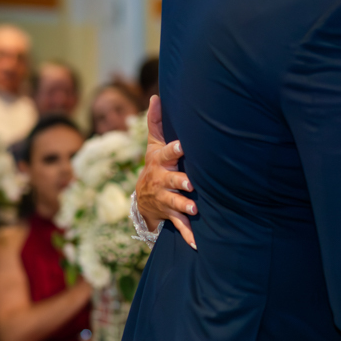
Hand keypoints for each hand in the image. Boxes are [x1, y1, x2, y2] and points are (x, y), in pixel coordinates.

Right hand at [136, 96, 197, 249]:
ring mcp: (165, 199)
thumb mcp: (154, 145)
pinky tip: (197, 244)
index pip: (165, 154)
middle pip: (170, 181)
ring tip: (194, 208)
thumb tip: (156, 96)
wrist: (143, 198)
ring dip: (183, 206)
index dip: (173, 150)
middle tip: (190, 183)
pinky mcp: (170, 215)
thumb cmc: (157, 165)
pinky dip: (188, 236)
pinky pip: (179, 226)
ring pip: (174, 204)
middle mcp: (161, 182)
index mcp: (160, 163)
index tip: (183, 146)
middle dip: (179, 182)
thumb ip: (156, 122)